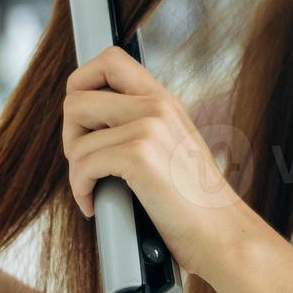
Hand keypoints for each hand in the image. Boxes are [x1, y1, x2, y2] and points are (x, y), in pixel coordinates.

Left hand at [63, 45, 259, 283]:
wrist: (222, 233)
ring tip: (93, 188)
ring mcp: (150, 127)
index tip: (84, 121)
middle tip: (86, 163)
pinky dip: (80, 190)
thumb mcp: (172, 147)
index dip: (82, 82)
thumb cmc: (193, 202)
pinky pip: (83, 164)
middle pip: (76, 97)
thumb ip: (140, 125)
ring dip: (75, 171)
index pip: (109, 59)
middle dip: (70, 135)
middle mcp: (157, 105)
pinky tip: (94, 204)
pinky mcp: (140, 156)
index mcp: (164, 99)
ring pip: (76, 138)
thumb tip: (87, 124)